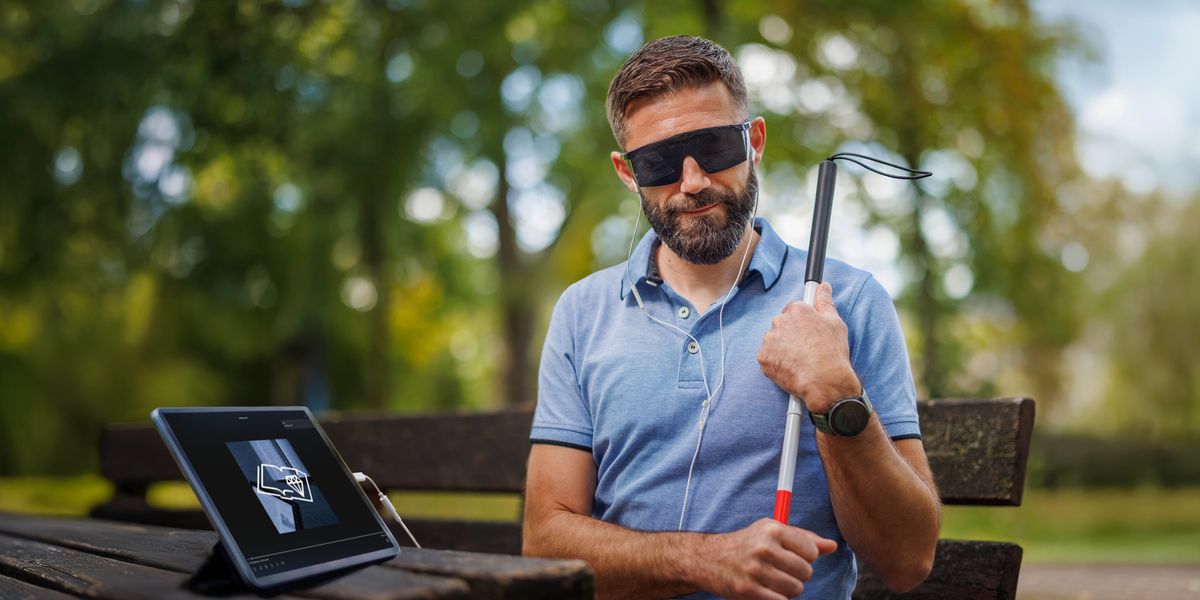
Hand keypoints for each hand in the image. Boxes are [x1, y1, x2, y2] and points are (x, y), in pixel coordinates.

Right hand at [696, 518, 837, 598]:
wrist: (709, 559)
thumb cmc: (747, 544)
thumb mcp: (772, 532)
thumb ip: (803, 538)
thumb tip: (831, 546)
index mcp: (773, 529)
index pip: (811, 551)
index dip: (806, 558)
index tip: (792, 557)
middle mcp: (764, 548)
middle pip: (805, 572)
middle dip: (797, 575)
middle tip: (781, 571)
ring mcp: (755, 570)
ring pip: (795, 589)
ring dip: (788, 589)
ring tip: (773, 581)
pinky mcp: (748, 590)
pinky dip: (777, 599)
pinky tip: (766, 590)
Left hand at [757, 282, 859, 412]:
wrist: (825, 381)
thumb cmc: (832, 352)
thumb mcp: (835, 322)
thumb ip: (825, 301)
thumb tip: (823, 286)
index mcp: (796, 310)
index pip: (793, 310)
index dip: (802, 323)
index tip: (808, 333)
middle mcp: (779, 321)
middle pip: (781, 325)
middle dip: (791, 335)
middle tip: (806, 349)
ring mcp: (769, 340)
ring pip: (773, 341)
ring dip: (782, 348)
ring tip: (799, 360)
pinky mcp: (763, 357)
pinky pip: (768, 357)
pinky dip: (776, 363)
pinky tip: (791, 368)